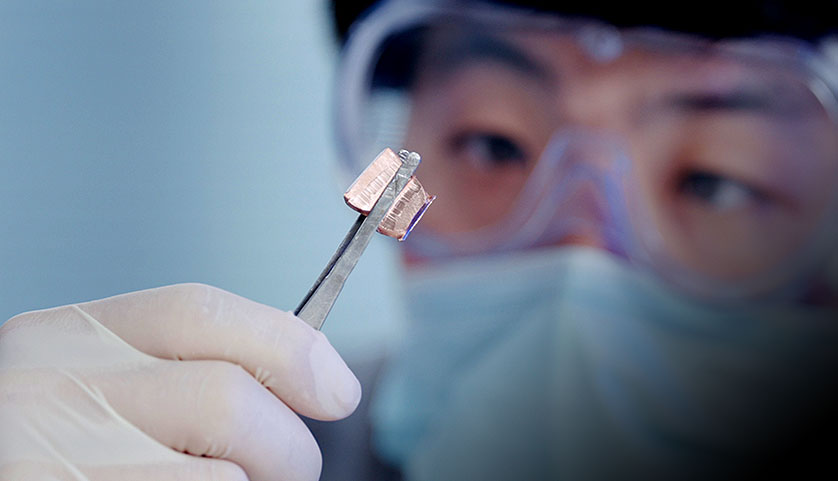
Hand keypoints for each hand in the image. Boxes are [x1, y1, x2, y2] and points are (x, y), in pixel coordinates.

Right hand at [0, 283, 360, 480]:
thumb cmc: (47, 445)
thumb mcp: (90, 384)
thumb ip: (173, 367)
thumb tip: (305, 371)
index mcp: (65, 338)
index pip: (197, 311)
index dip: (287, 346)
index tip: (337, 389)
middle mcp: (49, 389)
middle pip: (226, 396)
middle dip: (288, 444)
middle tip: (289, 468)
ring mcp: (48, 458)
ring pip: (223, 473)